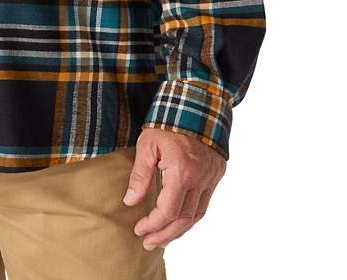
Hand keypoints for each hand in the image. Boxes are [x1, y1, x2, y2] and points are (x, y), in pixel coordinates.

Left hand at [122, 127, 226, 250]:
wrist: (197, 103)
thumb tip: (130, 202)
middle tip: (148, 242)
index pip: (167, 210)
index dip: (152, 224)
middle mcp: (200, 179)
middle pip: (183, 219)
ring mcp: (211, 178)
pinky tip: (179, 221)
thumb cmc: (168, 121)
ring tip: (162, 237)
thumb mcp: (147, 145)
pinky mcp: (216, 174)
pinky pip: (204, 204)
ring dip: (179, 230)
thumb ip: (140, 176)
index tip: (138, 229)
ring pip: (197, 215)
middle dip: (165, 234)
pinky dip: (191, 216)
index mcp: (182, 171)